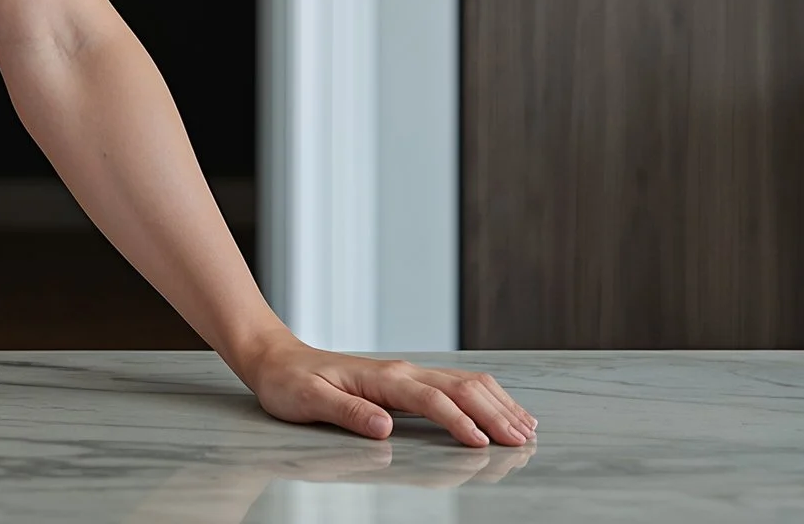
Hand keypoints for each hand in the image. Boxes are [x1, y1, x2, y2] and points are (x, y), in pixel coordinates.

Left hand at [235, 338, 536, 447]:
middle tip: (523, 442)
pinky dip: (486, 397)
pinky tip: (502, 410)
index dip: (460, 422)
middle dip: (495, 414)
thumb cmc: (289, 383)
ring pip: (466, 383)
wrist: (276, 359)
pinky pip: (457, 385)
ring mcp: (407, 374)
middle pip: (461, 388)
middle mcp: (402, 372)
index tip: (483, 443)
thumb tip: (385, 427)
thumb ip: (347, 414)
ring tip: (527, 428)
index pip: (432, 400)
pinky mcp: (407, 381)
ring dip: (498, 404)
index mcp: (382, 378)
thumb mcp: (308, 401)